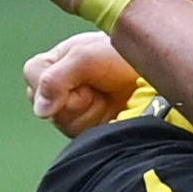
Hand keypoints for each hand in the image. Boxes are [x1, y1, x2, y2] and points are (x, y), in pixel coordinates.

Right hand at [26, 30, 141, 134]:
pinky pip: (79, 135)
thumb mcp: (87, 56)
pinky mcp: (91, 130)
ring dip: (85, 110)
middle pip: (42, 101)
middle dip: (69, 97)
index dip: (49, 79)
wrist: (160, 77)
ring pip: (61, 121)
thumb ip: (56, 78)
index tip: (76, 76)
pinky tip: (110, 112)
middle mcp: (64, 86)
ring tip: (106, 97)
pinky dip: (94, 124)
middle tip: (95, 87)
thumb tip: (40, 112)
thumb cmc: (125, 57)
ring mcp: (77, 110)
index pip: (32, 72)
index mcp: (59, 61)